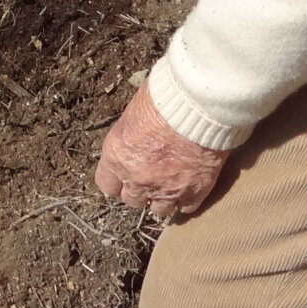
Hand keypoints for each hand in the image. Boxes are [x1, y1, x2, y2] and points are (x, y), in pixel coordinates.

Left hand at [93, 82, 228, 220]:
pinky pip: (186, 208)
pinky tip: (188, 189)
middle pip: (132, 200)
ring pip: (159, 209)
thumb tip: (133, 139)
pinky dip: (186, 200)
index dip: (116, 182)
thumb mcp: (134, 112)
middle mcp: (138, 178)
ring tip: (169, 185)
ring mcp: (167, 189)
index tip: (123, 179)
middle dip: (139, 190)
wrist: (200, 105)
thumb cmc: (165, 98)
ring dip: (162, 198)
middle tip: (149, 178)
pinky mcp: (195, 191)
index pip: (107, 185)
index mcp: (118, 156)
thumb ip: (130, 136)